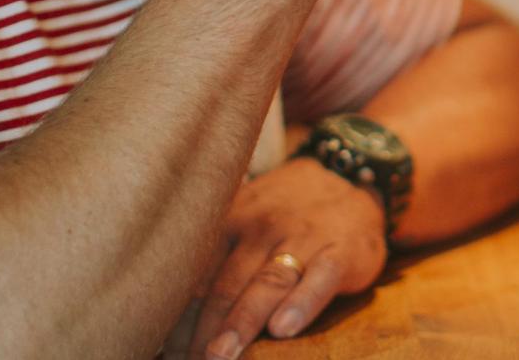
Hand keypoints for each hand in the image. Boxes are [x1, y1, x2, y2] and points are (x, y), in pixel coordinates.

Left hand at [170, 159, 388, 359]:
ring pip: (267, 283)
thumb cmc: (287, 212)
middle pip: (226, 285)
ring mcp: (303, 238)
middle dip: (203, 331)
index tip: (167, 353)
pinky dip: (301, 304)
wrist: (351, 177)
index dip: (180, 318)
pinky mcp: (341, 251)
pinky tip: (283, 328)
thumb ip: (217, 255)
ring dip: (242, 322)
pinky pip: (320, 279)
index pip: (198, 276)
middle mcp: (262, 228)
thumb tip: (171, 308)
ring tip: (220, 355)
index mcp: (231, 222)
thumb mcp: (247, 217)